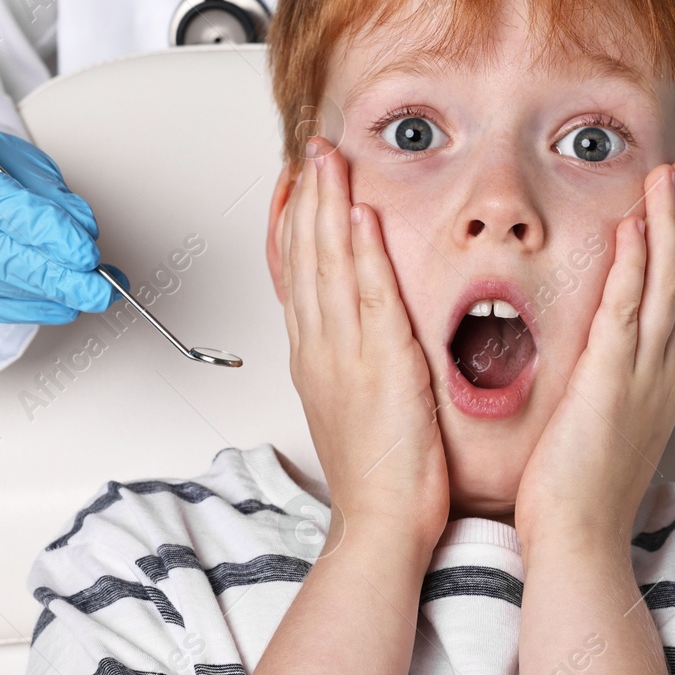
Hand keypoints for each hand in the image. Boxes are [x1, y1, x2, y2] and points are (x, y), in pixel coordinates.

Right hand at [0, 119, 117, 321]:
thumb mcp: (12, 156)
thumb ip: (47, 192)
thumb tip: (82, 234)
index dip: (43, 232)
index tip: (85, 253)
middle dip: (49, 276)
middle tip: (96, 291)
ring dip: (37, 297)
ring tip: (81, 297)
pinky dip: (15, 309)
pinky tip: (50, 305)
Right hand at [279, 142, 449, 546]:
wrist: (382, 523)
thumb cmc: (378, 475)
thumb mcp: (352, 406)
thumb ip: (350, 361)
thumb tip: (357, 334)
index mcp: (314, 358)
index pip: (295, 275)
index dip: (292, 223)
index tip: (294, 184)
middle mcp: (320, 349)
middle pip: (305, 258)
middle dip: (306, 198)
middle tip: (309, 151)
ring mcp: (344, 354)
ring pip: (328, 265)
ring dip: (328, 206)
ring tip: (328, 160)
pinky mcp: (379, 363)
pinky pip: (368, 295)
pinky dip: (360, 251)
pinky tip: (359, 214)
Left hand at [515, 160, 674, 549]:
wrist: (579, 539)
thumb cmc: (579, 495)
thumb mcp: (605, 430)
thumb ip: (610, 389)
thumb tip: (600, 368)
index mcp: (661, 384)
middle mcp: (663, 374)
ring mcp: (644, 376)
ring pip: (667, 285)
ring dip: (668, 225)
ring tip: (666, 180)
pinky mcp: (611, 382)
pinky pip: (627, 311)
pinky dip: (635, 267)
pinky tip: (635, 229)